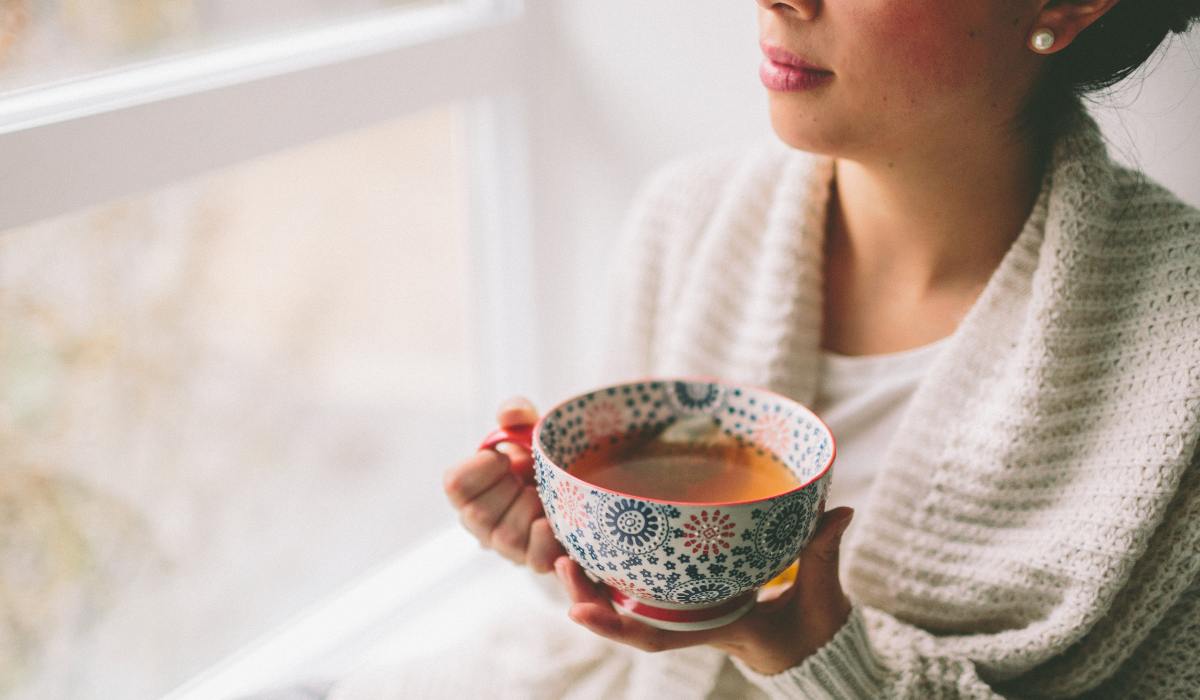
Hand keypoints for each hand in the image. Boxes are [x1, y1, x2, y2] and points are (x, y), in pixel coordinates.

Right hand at [443, 397, 565, 572]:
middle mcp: (481, 524)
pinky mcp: (537, 561)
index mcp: (469, 490)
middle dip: (510, 488)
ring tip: (548, 495)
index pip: (455, 485)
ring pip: (508, 536)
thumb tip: (511, 414)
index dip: (482, 468)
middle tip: (530, 476)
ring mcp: (508, 547)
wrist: (577, 484)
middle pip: (479, 515)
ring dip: (533, 508)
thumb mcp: (528, 429)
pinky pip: (538, 560)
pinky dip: (550, 542)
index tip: (504, 457)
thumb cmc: (539, 457)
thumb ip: (516, 413)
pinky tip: (557, 525)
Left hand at [554, 507, 854, 674]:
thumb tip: (838, 512)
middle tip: (560, 562)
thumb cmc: (816, 628)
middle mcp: (694, 621)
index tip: (578, 611)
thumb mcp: (823, 595)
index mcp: (718, 628)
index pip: (659, 637)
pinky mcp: (694, 594)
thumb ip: (824, 553)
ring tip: (563, 551)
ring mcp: (691, 609)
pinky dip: (619, 570)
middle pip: (629, 618)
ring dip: (594, 580)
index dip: (617, 626)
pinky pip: (648, 586)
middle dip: (589, 595)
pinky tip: (597, 543)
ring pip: (630, 602)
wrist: (817, 647)